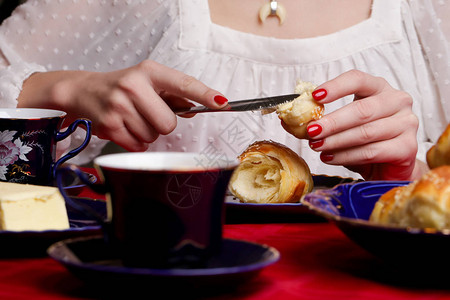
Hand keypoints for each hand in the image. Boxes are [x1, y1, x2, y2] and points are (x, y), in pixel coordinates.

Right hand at [18, 60, 227, 150]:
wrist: (83, 90)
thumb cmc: (122, 86)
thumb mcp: (147, 81)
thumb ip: (172, 94)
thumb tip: (197, 108)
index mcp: (149, 71)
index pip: (183, 84)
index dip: (205, 95)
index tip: (223, 103)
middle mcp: (134, 85)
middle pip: (169, 123)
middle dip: (162, 124)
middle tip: (146, 113)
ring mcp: (120, 105)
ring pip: (153, 136)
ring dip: (146, 132)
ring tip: (130, 118)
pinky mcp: (109, 124)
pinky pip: (138, 146)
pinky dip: (134, 142)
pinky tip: (123, 127)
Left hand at [306, 70, 420, 180]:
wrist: (388, 167)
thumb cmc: (364, 142)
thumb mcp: (341, 127)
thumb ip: (318, 120)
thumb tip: (286, 119)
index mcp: (379, 88)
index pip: (358, 79)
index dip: (336, 87)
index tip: (314, 96)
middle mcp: (397, 101)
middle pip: (361, 109)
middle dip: (332, 122)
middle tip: (311, 131)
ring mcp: (406, 124)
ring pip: (365, 132)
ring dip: (336, 141)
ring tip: (317, 146)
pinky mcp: (407, 147)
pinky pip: (372, 151)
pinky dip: (347, 156)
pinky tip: (329, 157)